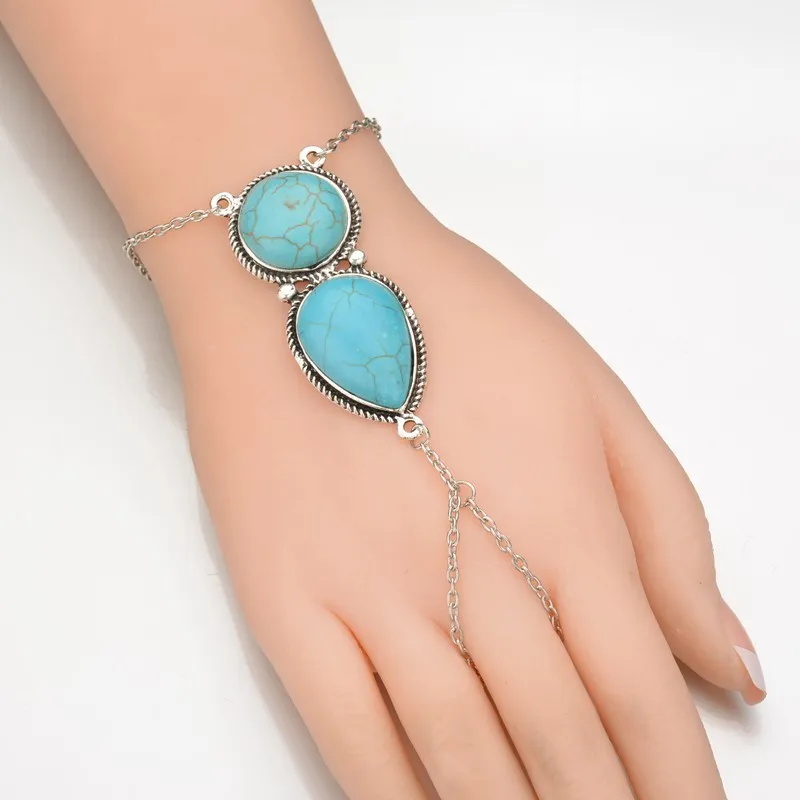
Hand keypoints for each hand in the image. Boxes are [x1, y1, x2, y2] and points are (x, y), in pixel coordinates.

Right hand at [169, 210, 763, 799]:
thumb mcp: (592, 394)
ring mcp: (371, 595)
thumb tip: (729, 660)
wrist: (303, 277)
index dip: (679, 784)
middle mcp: (473, 572)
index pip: (642, 694)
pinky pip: (350, 737)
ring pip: (464, 758)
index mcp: (564, 518)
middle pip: (564, 742)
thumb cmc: (453, 319)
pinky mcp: (287, 603)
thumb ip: (670, 530)